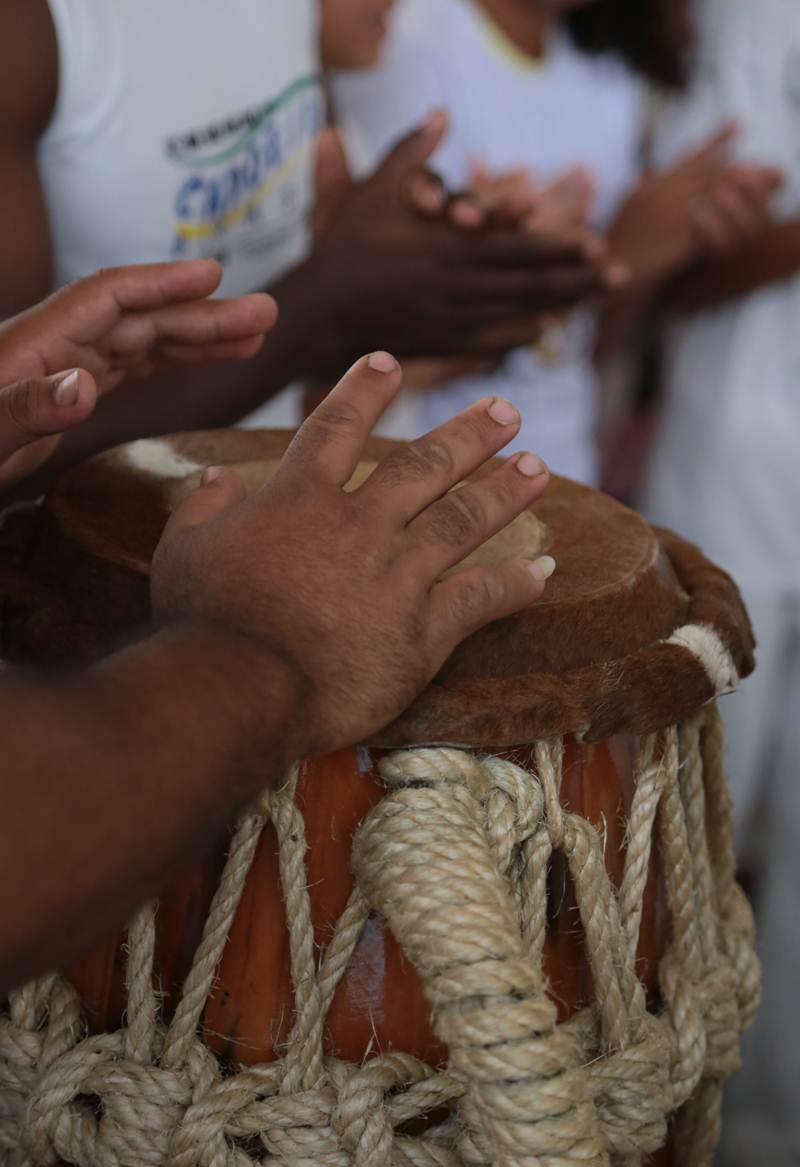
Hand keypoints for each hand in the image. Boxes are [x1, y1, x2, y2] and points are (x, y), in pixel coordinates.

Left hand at [0, 260, 275, 391]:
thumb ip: (25, 409)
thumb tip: (85, 387)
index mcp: (34, 346)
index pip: (108, 298)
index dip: (162, 284)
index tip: (214, 275)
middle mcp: (54, 350)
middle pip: (139, 319)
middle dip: (202, 314)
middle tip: (266, 313)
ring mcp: (63, 370)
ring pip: (142, 343)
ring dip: (198, 338)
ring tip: (254, 338)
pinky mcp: (67, 395)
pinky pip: (130, 369)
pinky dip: (171, 362)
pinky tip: (203, 361)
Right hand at [152, 352, 553, 757]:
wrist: (238, 687)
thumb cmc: (203, 620)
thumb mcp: (184, 548)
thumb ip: (204, 505)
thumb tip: (217, 476)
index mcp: (301, 498)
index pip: (336, 427)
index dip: (363, 391)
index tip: (389, 363)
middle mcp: (360, 524)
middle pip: (424, 464)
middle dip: (470, 433)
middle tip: (507, 411)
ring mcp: (397, 574)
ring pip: (463, 518)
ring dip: (504, 491)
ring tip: (539, 467)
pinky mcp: (421, 630)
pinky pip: (479, 599)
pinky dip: (514, 585)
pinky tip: (543, 572)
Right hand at [303, 112, 618, 373]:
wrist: (319, 312)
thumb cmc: (344, 248)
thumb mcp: (374, 192)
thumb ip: (410, 153)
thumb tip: (439, 115)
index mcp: (451, 249)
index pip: (521, 248)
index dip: (563, 248)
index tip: (596, 244)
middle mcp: (460, 287)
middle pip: (533, 284)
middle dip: (579, 280)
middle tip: (618, 278)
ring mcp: (453, 320)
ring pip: (519, 314)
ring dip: (560, 307)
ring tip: (592, 302)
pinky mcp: (440, 342)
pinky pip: (491, 341)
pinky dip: (520, 334)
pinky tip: (541, 331)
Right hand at [608, 125, 780, 287]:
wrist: (604, 273)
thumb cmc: (613, 246)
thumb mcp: (625, 209)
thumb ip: (640, 189)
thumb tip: (645, 175)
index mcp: (651, 185)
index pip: (689, 157)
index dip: (716, 140)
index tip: (739, 125)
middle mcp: (663, 194)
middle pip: (709, 170)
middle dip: (740, 164)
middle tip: (765, 161)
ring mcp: (671, 214)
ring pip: (715, 192)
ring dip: (743, 186)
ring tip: (766, 182)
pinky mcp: (678, 237)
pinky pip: (712, 222)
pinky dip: (731, 216)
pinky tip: (749, 214)